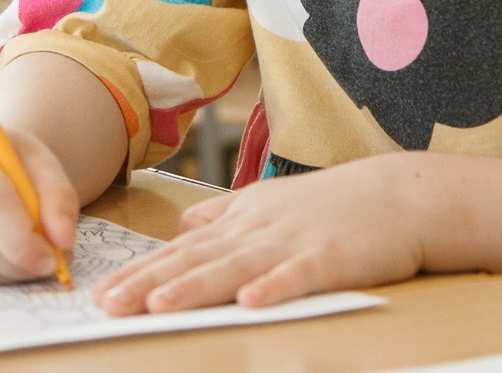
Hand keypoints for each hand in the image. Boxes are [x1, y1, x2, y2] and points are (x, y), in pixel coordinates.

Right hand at [0, 122, 80, 285]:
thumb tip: (63, 240)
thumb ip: (59, 197)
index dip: (22, 238)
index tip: (51, 258)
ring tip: (32, 257)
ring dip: (8, 272)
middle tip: (48, 264)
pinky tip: (9, 258)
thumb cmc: (13, 160)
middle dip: (17, 262)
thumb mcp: (42, 163)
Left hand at [95, 153, 424, 313]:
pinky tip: (250, 303)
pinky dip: (275, 287)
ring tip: (158, 306)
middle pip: (196, 259)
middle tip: (107, 305)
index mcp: (243, 220)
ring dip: (196, 286)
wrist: (401, 194)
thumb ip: (225, 212)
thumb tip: (185, 224)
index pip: (182, 249)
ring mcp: (293, 242)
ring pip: (235, 266)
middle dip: (148, 282)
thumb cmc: (336, 203)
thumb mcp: (272, 200)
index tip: (100, 291)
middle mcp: (259, 229)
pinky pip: (299, 276)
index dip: (141, 270)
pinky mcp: (331, 257)